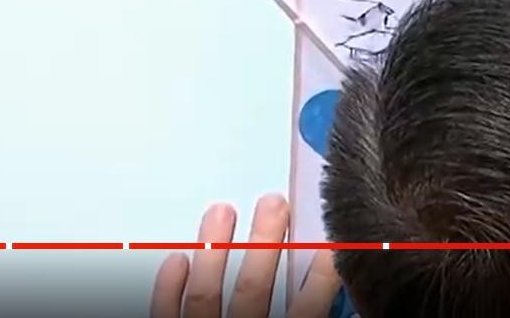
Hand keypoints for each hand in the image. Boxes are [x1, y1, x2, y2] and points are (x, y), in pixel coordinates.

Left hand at [149, 195, 341, 317]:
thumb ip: (313, 316)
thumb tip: (346, 304)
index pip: (307, 310)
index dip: (321, 277)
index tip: (332, 244)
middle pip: (252, 290)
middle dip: (264, 242)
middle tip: (274, 204)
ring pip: (205, 296)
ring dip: (214, 250)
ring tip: (221, 211)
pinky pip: (164, 315)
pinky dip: (167, 289)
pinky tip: (175, 259)